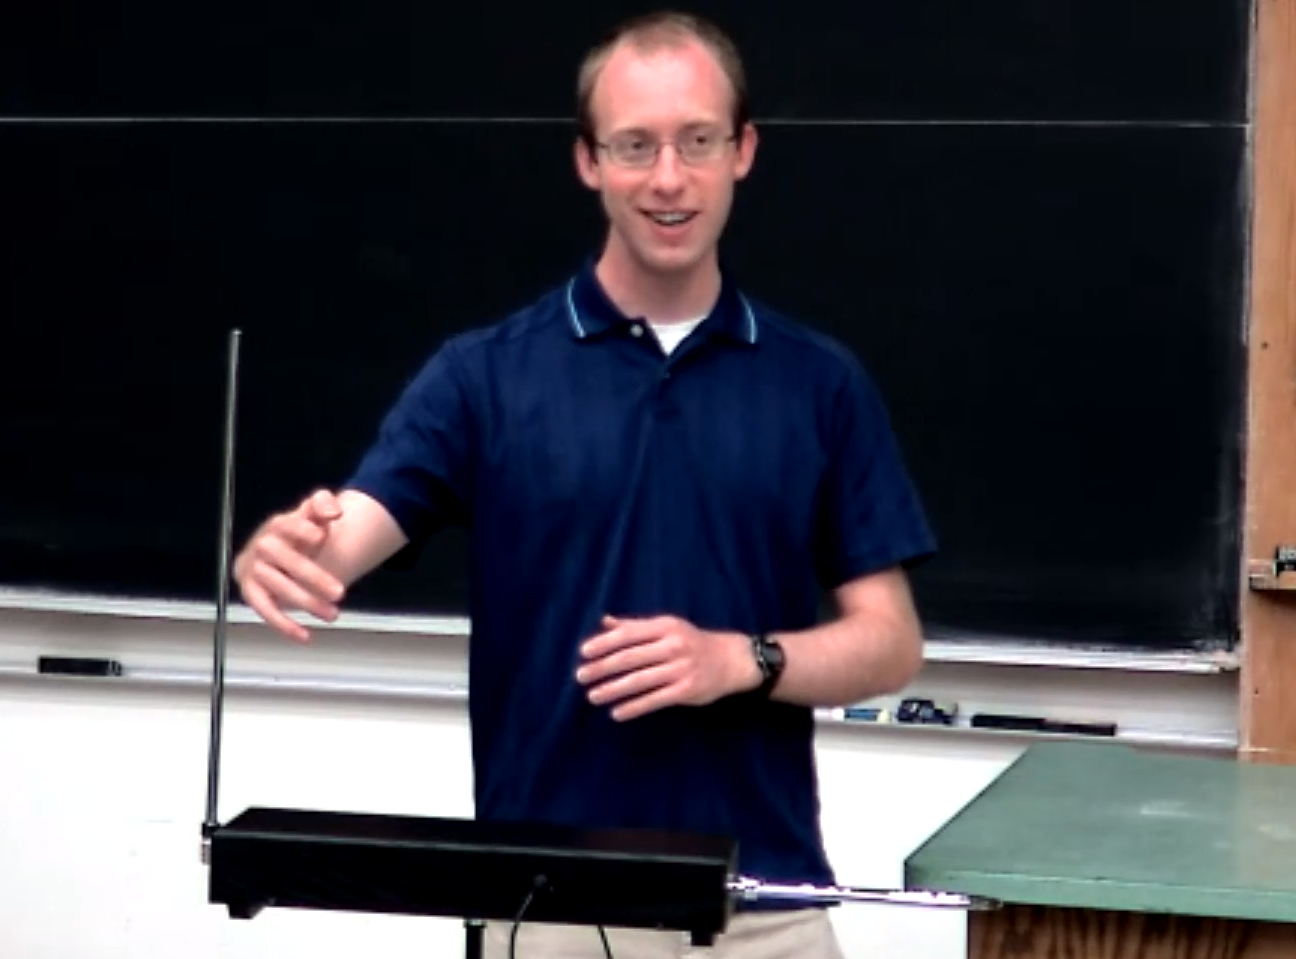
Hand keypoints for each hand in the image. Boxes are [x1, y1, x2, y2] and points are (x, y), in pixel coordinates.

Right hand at [233, 488, 346, 641]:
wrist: (287, 550)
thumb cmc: (304, 532)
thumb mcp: (316, 514)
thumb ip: (324, 504)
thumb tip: (334, 511)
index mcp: (279, 525)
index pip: (286, 524)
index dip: (301, 529)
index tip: (321, 536)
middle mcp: (262, 545)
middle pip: (283, 559)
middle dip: (312, 576)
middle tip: (340, 593)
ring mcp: (253, 569)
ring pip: (276, 586)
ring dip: (304, 602)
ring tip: (332, 615)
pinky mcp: (250, 591)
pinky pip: (263, 609)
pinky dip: (282, 624)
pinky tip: (304, 636)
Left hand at [575, 614, 760, 720]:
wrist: (733, 659)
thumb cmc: (694, 642)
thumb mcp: (668, 627)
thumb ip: (635, 626)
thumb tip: (604, 622)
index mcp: (665, 627)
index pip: (628, 634)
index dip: (604, 643)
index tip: (583, 652)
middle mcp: (672, 645)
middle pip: (630, 657)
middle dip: (602, 667)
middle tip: (580, 676)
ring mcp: (680, 669)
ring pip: (639, 680)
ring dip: (613, 689)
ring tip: (593, 696)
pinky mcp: (686, 690)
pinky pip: (654, 700)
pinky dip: (634, 707)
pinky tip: (617, 712)